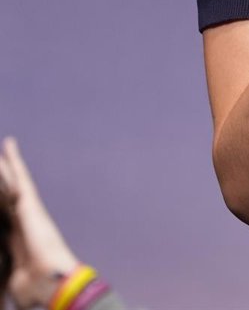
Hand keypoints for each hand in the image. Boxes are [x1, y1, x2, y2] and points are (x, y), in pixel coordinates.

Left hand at [0, 137, 79, 308]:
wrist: (52, 283)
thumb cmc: (35, 290)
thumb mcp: (10, 282)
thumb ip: (6, 278)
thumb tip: (3, 293)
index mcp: (14, 243)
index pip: (2, 221)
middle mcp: (21, 224)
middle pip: (5, 199)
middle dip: (0, 184)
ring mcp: (27, 213)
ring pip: (11, 184)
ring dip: (5, 167)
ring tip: (1, 151)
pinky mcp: (30, 205)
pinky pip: (20, 178)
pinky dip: (14, 161)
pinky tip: (7, 147)